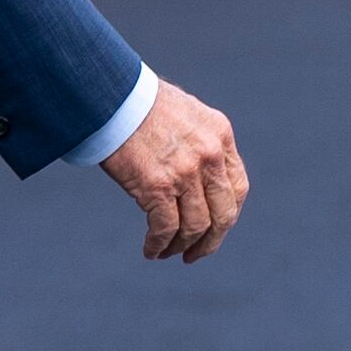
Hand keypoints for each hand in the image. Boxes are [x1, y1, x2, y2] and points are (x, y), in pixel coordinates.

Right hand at [101, 78, 246, 263]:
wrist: (113, 97)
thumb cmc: (142, 104)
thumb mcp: (188, 116)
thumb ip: (201, 144)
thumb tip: (202, 179)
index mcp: (221, 136)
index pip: (238, 187)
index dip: (228, 214)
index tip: (216, 229)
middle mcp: (209, 155)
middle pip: (224, 213)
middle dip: (211, 240)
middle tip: (196, 254)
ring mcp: (185, 172)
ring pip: (196, 226)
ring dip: (182, 246)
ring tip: (167, 252)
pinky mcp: (157, 186)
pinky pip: (165, 228)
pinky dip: (159, 244)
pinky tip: (151, 250)